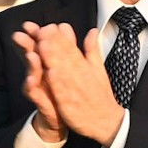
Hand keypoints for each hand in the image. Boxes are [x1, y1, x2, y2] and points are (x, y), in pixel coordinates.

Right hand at [11, 24, 64, 142]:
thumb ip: (64, 46)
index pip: (39, 47)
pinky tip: (31, 80)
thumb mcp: (63, 66)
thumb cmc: (59, 91)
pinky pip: (35, 95)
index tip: (28, 25)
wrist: (61, 118)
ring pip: (32, 75)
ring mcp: (38, 89)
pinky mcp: (41, 102)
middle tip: (20, 35)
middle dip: (25, 46)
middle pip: (31, 58)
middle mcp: (39, 75)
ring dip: (30, 65)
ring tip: (31, 55)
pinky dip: (32, 88)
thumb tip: (64, 26)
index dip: (33, 36)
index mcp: (47, 65)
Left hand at [33, 22, 124, 145]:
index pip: (71, 49)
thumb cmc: (100, 95)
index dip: (59, 37)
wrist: (106, 121)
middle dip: (53, 43)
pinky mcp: (71, 103)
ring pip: (63, 71)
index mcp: (85, 66)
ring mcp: (76, 89)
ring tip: (42, 46)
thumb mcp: (99, 69)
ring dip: (53, 59)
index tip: (49, 26)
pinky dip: (57, 82)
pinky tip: (49, 73)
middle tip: (41, 31)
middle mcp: (80, 75)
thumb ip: (92, 50)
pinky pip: (63, 92)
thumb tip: (92, 31)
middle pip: (65, 57)